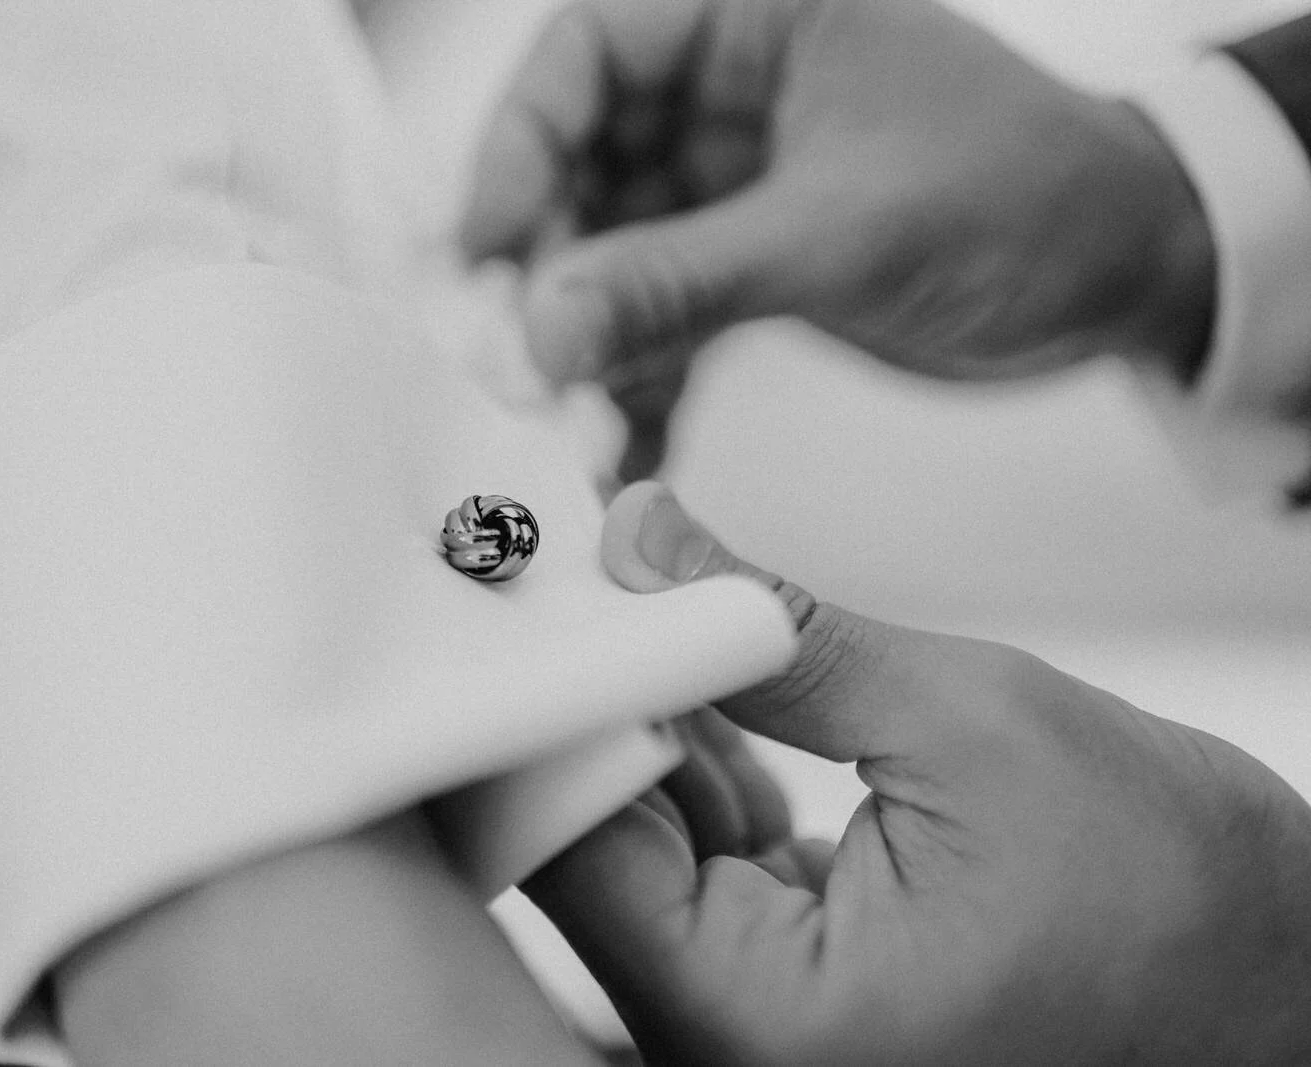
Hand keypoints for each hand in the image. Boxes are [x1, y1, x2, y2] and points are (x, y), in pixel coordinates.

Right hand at [462, 0, 1215, 477]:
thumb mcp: (842, 232)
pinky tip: (622, 444)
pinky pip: (662, 320)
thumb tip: (545, 324)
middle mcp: (725, 96)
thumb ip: (684, 277)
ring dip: (584, 342)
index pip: (587, 55)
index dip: (518, 147)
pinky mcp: (745, 269)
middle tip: (515, 359)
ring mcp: (730, 187)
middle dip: (544, 267)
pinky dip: (640, 382)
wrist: (1126, 271)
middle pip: (578, 167)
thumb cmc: (1028, 193)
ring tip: (561, 422)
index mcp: (752, 22)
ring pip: (610, 255)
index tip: (482, 248)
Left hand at [525, 482, 1310, 1063]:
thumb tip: (650, 545)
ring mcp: (755, 1019)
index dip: (561, 700)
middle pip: (591, 845)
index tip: (564, 583)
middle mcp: (731, 1043)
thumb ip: (783, 636)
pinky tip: (727, 681)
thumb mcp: (970, 724)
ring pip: (640, 842)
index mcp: (763, 1022)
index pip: (574, 847)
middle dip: (607, 698)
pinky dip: (704, 764)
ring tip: (677, 606)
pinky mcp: (784, 981)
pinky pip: (697, 861)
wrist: (1277, 985)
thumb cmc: (1178, 900)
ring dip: (657, 720)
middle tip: (612, 568)